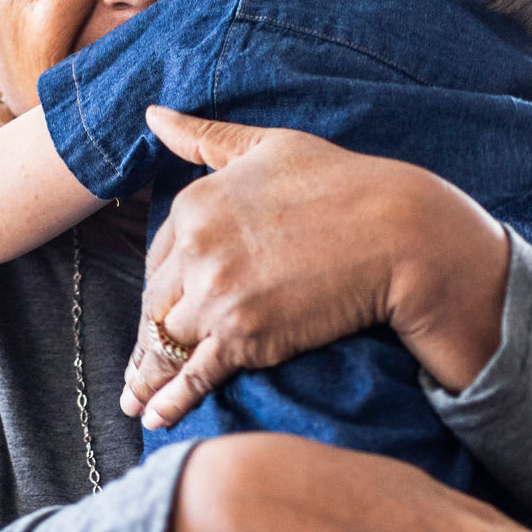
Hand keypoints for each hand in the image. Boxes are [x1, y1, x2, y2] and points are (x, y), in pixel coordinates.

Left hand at [124, 108, 510, 427]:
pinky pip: (192, 376)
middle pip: (154, 305)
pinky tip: (152, 417)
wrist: (398, 232)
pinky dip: (169, 401)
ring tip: (133, 400)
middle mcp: (196, 250)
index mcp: (194, 204)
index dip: (161, 289)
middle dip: (146, 338)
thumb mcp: (267, 147)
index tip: (159, 312)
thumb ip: (204, 137)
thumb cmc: (342, 183)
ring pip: (165, 344)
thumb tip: (152, 114)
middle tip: (135, 369)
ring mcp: (217, 296)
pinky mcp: (245, 337)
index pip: (158, 259)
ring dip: (146, 376)